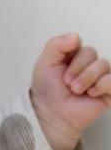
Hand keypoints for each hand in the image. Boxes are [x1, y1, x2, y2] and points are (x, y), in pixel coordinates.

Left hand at [30, 32, 109, 149]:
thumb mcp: (44, 64)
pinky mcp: (109, 90)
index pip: (78, 42)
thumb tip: (75, 36)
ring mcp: (100, 76)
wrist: (52, 113)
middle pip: (91, 53)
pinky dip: (101, 86)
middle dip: (76, 69)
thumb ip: (55, 45)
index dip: (69, 55)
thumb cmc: (47, 89)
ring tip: (76, 90)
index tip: (59, 69)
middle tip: (67, 83)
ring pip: (103, 65)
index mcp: (72, 54)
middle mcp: (88, 63)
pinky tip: (91, 94)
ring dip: (87, 78)